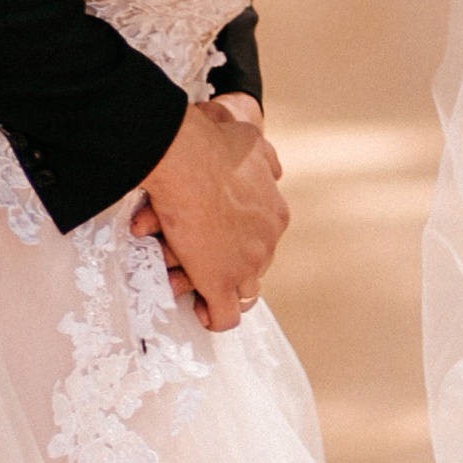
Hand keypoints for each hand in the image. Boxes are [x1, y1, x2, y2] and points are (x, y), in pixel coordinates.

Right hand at [136, 94, 286, 331]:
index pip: (263, 242)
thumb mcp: (253, 144)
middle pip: (255, 270)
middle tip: (204, 265)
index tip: (221, 243)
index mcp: (275, 215)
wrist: (187, 158)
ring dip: (220, 292)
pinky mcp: (220, 283)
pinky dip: (213, 318)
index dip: (241, 246)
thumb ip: (265, 160)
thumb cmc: (211, 144)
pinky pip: (224, 316)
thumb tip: (275, 171)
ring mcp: (245, 266)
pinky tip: (201, 311)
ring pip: (243, 295)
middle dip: (230, 269)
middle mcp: (266, 243)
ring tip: (198, 287)